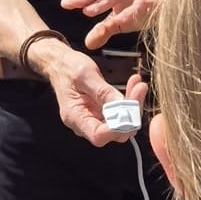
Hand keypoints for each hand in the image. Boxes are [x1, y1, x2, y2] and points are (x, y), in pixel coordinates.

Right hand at [32, 40, 149, 146]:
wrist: (61, 64)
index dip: (117, 128)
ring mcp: (95, 119)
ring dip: (133, 106)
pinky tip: (134, 85)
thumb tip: (123, 106)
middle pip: (115, 132)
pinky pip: (121, 114)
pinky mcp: (103, 113)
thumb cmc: (68, 68)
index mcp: (75, 117)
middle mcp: (85, 123)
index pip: (98, 135)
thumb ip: (103, 92)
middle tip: (139, 90)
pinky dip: (130, 101)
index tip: (130, 109)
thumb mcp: (85, 75)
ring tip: (138, 85)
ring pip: (122, 124)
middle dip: (131, 114)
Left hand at [60, 0, 162, 49]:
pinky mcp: (154, 3)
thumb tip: (88, 43)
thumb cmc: (146, 10)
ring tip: (88, 12)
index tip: (67, 3)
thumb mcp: (121, 19)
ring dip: (103, 0)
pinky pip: (139, 6)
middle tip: (73, 4)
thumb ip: (105, 28)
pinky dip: (127, 13)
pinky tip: (117, 23)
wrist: (176, 10)